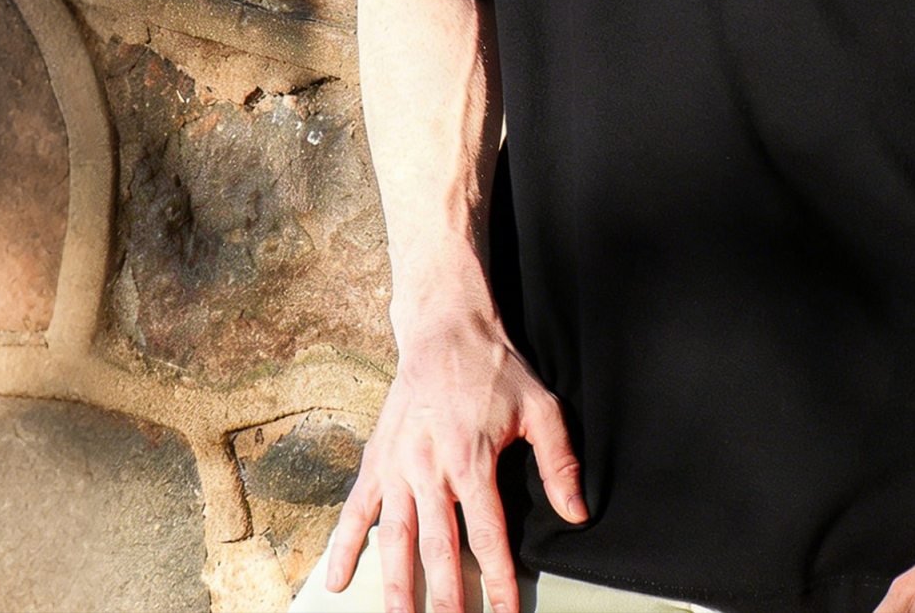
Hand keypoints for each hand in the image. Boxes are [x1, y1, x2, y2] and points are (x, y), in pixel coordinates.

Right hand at [324, 311, 586, 612]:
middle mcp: (430, 469)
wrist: (446, 328)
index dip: (499, 581)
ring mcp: (398, 466)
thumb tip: (576, 512)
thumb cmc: (495, 369)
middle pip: (438, 548)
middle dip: (444, 599)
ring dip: (395, 586)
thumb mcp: (541, 406)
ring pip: (394, 539)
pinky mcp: (377, 459)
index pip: (488, 535)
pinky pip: (356, 511)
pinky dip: (344, 547)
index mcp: (472, 459)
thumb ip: (559, 462)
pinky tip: (338, 582)